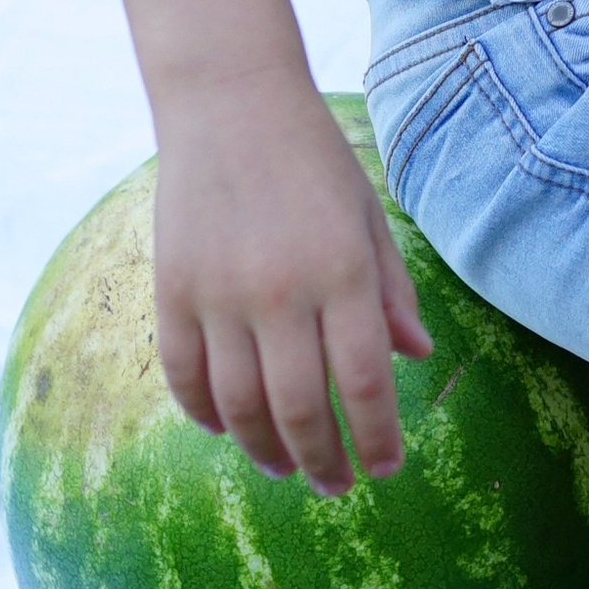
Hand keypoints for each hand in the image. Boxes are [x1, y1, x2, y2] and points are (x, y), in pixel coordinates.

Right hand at [151, 75, 428, 492]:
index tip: (385, 469)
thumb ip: (390, 291)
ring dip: (264, 449)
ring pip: (239, 405)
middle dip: (322, 461)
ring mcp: (219, 294)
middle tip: (336, 486)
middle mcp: (281, 291)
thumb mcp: (368, 218)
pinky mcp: (173, 289)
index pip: (363, 383)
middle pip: (299, 408)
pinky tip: (227, 429)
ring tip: (286, 466)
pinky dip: (204, 413)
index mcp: (343, 272)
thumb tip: (416, 358)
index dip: (376, 438)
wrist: (231, 103)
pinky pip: (184, 375)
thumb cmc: (313, 160)